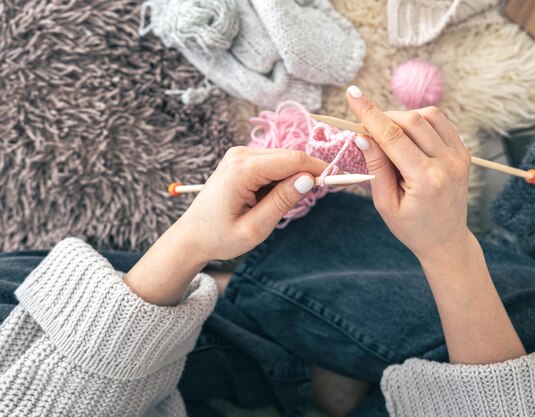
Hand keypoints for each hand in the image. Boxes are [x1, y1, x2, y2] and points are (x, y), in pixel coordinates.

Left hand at [178, 146, 328, 261]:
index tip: (341, 180)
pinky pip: (272, 164)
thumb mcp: (255, 228)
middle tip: (323, 195)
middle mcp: (241, 154)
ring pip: (283, 160)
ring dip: (292, 179)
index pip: (293, 160)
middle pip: (290, 157)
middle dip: (308, 174)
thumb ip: (282, 202)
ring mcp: (240, 155)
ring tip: (276, 208)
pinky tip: (269, 200)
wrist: (191, 237)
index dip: (320, 168)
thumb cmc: (219, 237)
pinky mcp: (241, 160)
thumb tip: (309, 180)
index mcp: (243, 169)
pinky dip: (280, 180)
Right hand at [347, 87, 525, 363]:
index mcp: (426, 181)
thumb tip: (363, 136)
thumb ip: (376, 168)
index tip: (353, 94)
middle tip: (368, 129)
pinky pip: (440, 123)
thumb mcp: (385, 205)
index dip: (370, 114)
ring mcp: (459, 156)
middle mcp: (447, 164)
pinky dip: (420, 122)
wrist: (446, 240)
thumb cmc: (412, 228)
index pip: (393, 137)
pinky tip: (408, 138)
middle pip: (412, 121)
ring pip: (428, 116)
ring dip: (403, 118)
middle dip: (385, 117)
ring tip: (389, 137)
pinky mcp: (463, 153)